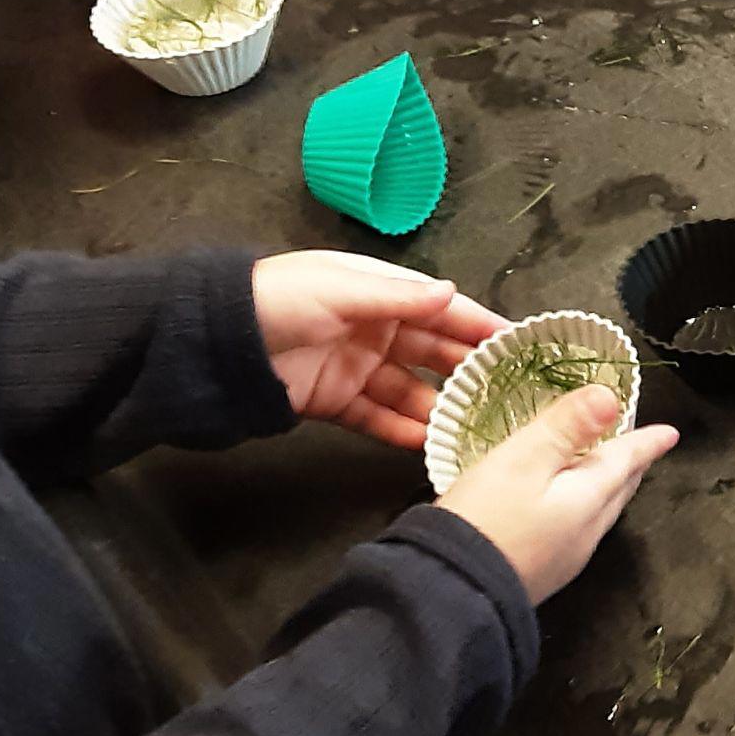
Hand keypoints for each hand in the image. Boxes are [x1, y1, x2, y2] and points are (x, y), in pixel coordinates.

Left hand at [254, 251, 509, 447]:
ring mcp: (357, 367)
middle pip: (434, 353)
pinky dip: (401, 432)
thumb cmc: (279, 300)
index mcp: (380, 292)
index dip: (480, 325)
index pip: (443, 309)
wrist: (213, 341)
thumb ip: (399, 298)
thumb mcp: (341, 290)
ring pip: (411, 391)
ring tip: (475, 430)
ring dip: (439, 409)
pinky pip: (378, 418)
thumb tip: (452, 294)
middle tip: (511, 397)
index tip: (521, 344)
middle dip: (469, 373)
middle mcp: (377, 329)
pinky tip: (428, 445)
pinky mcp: (336, 402)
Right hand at [438, 387, 678, 601]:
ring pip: (600, 513)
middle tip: (640, 446)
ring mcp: (565, 558)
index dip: (647, 443)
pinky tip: (564, 506)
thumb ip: (567, 427)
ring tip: (606, 469)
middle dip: (631, 464)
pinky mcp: (541, 574)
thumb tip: (611, 399)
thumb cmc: (486, 518)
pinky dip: (582, 507)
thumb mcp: (524, 459)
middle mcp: (587, 532)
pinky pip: (576, 531)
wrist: (450, 595)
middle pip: (619, 489)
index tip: (670, 433)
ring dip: (608, 486)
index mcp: (590, 499)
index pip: (627, 461)